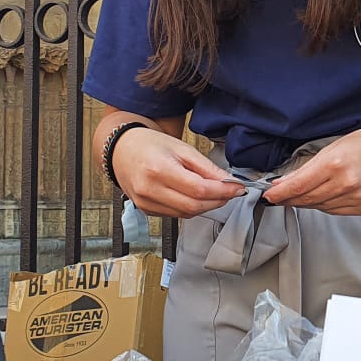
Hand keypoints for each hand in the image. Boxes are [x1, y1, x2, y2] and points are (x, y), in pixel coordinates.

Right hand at [111, 130, 242, 217]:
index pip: (199, 189)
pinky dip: (190, 208)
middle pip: (194, 206)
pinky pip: (176, 215)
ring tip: (214, 192)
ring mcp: (146, 203)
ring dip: (206, 206)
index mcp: (159, 169)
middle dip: (218, 201)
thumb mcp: (182, 148)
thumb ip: (206, 168)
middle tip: (230, 192)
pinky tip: (194, 197)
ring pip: (186, 214)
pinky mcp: (146, 210)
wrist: (123, 150)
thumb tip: (228, 182)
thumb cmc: (151, 145)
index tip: (238, 188)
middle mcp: (150, 189)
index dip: (223, 191)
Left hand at [264, 125, 360, 215]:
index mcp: (336, 164)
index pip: (299, 185)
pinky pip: (334, 211)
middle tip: (278, 196)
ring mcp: (356, 198)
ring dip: (306, 202)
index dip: (280, 193)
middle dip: (289, 198)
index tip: (268, 196)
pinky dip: (324, 205)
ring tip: (300, 194)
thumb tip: (285, 182)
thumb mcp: (334, 146)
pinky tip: (322, 196)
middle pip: (307, 198)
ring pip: (319, 207)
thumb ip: (309, 167)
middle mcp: (346, 184)